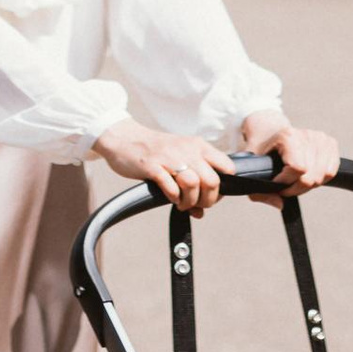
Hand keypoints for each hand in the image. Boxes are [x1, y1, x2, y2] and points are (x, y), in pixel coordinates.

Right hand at [93, 117, 232, 211]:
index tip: (211, 195)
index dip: (223, 188)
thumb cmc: (156, 152)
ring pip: (193, 184)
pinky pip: (171, 187)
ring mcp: (169, 157)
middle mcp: (187, 149)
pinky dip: (173, 198)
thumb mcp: (179, 159)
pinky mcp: (152, 166)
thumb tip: (200, 213)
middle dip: (207, 200)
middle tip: (196, 204)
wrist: (125, 138)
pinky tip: (170, 197)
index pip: (227, 167)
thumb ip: (194, 183)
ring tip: (182, 203)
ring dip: (189, 201)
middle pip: (212, 181)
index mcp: (198, 146)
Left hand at [239, 112, 339, 192]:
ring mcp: (320, 138)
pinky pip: (331, 171)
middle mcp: (306, 134)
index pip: (298, 169)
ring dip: (309, 184)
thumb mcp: (252, 169)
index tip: (277, 185)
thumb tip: (280, 204)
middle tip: (286, 186)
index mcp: (287, 137)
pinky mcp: (330, 143)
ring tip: (296, 180)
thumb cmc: (261, 151)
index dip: (286, 184)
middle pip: (311, 176)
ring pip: (323, 175)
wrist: (269, 132)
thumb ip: (260, 192)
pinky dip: (321, 178)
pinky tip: (308, 175)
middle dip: (297, 188)